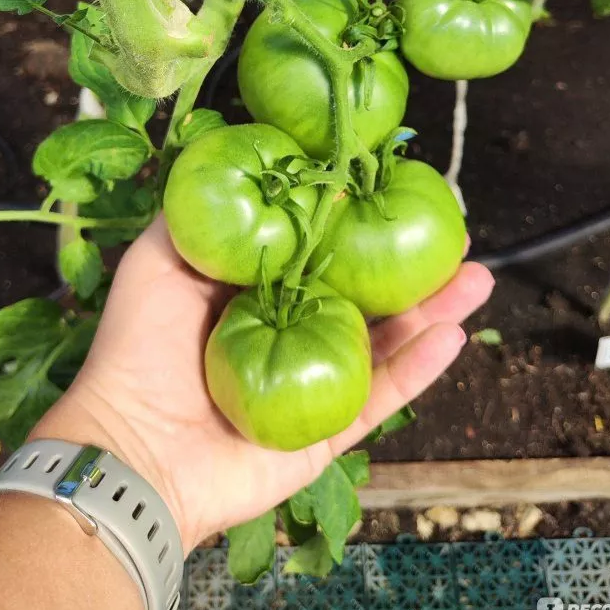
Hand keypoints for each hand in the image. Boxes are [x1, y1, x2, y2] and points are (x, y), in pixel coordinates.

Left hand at [33, 215, 493, 553]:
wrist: (131, 449)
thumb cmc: (136, 348)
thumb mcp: (157, 258)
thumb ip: (200, 216)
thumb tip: (238, 161)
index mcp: (258, 292)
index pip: (321, 249)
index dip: (361, 219)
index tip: (398, 187)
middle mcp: (292, 332)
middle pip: (366, 292)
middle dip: (414, 263)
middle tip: (457, 234)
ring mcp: (315, 382)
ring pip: (387, 340)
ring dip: (435, 310)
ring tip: (477, 277)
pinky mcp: (329, 432)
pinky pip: (382, 397)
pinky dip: (420, 368)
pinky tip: (454, 333)